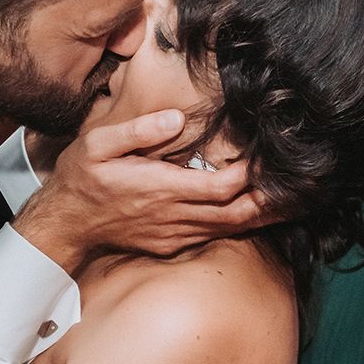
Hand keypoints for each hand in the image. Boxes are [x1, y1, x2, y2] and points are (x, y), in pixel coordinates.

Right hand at [12, 110, 267, 271]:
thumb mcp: (97, 144)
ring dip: (259, 214)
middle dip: (269, 200)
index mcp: (160, 189)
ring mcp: (174, 234)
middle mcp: (173, 216)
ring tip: (288, 197)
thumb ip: (138, 130)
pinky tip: (251, 210)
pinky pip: (213, 235)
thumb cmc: (81, 179)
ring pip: (230, 229)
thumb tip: (176, 118)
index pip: (221, 186)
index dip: (249, 173)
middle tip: (298, 184)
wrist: (65, 225)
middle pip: (237, 213)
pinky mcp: (171, 244)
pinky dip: (237, 223)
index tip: (266, 153)